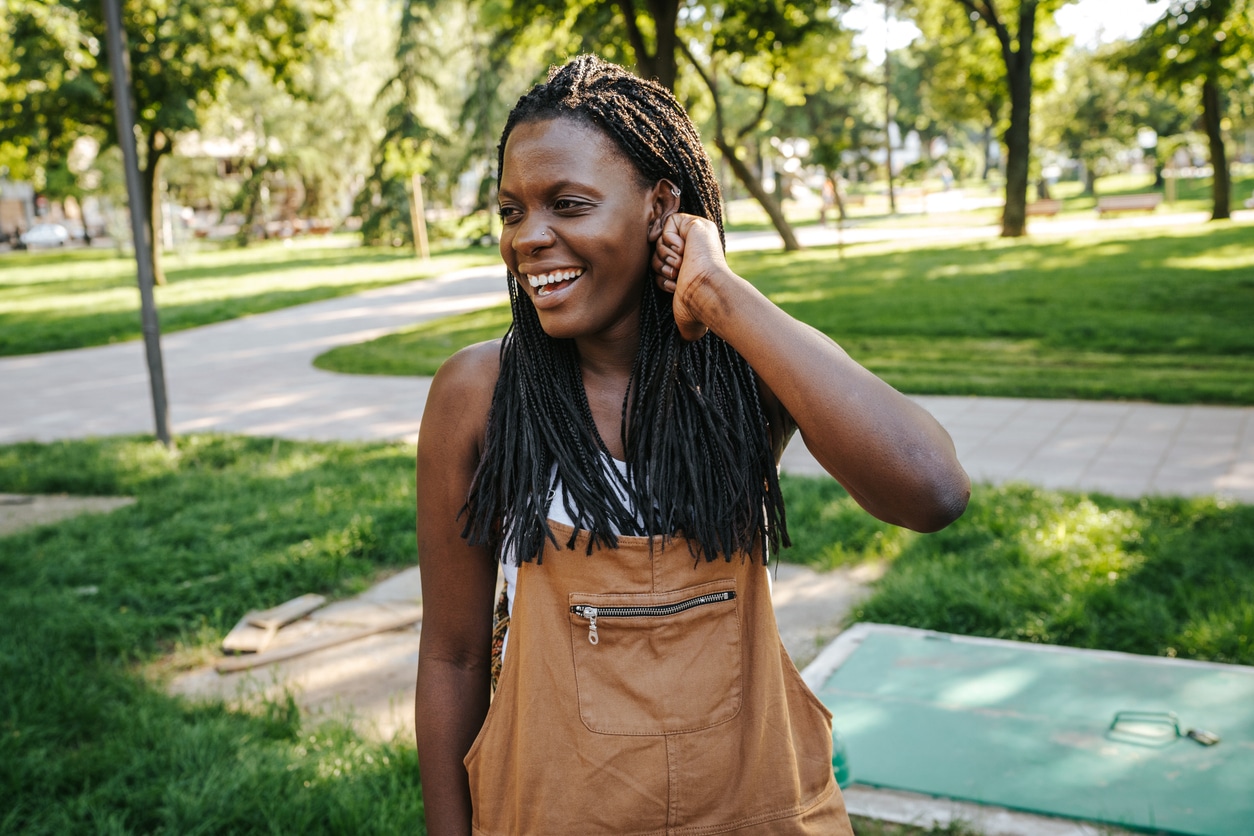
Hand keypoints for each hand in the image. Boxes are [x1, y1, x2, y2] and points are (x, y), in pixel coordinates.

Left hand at [651, 213, 729, 341]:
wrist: (704, 294)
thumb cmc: (696, 306)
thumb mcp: (682, 304)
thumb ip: (681, 308)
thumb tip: (685, 340)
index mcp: (694, 263)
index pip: (662, 260)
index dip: (661, 272)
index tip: (673, 284)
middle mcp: (695, 246)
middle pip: (658, 248)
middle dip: (662, 264)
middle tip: (677, 275)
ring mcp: (696, 233)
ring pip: (660, 238)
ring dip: (666, 257)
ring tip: (681, 267)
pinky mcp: (695, 223)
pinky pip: (668, 224)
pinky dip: (670, 241)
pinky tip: (684, 253)